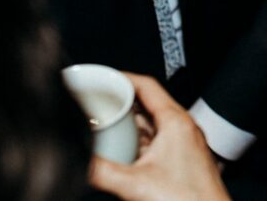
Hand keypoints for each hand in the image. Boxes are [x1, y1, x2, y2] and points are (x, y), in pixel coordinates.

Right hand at [89, 73, 231, 200]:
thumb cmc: (189, 199)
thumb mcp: (135, 184)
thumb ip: (102, 172)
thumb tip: (77, 162)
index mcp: (176, 122)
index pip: (147, 86)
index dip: (122, 78)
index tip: (102, 78)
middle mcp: (182, 128)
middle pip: (147, 104)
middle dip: (119, 103)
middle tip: (95, 103)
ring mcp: (183, 143)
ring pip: (151, 124)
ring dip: (127, 123)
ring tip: (102, 124)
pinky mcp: (182, 159)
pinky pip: (154, 141)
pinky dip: (135, 141)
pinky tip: (121, 151)